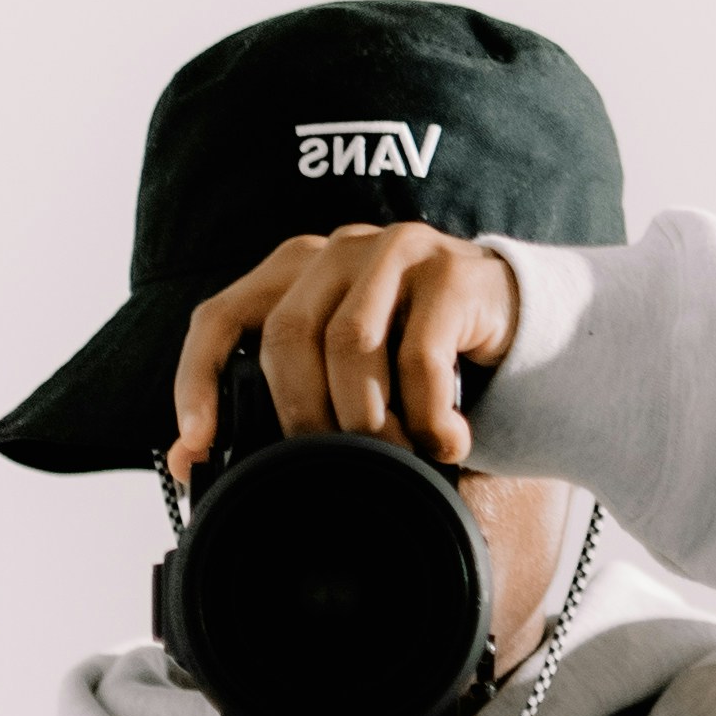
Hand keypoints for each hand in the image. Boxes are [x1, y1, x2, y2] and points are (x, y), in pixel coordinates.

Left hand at [171, 218, 522, 482]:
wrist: (525, 333)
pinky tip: (446, 441)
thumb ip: (283, 407)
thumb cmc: (423, 364)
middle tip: (330, 465)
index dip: (198, 380)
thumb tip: (190, 462)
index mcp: (296, 271)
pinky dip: (426, 415)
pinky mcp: (453, 273)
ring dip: (367, 419)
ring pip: (350, 344)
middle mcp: (338, 251)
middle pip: (286, 335)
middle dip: (302, 414)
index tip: (198, 444)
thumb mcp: (347, 381)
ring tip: (395, 456)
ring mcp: (396, 252)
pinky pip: (420, 355)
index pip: (220, 316)